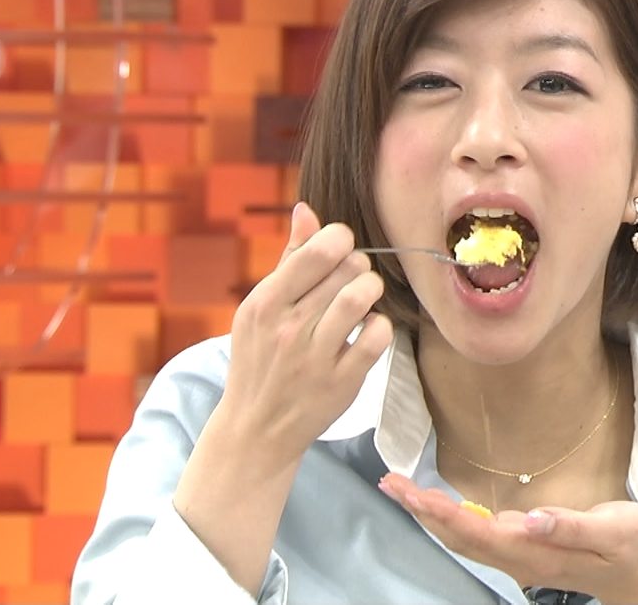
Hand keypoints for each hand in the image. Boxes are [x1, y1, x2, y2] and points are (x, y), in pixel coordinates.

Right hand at [218, 202, 393, 458]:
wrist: (257, 427)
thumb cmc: (260, 358)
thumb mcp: (260, 308)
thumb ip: (289, 259)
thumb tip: (307, 210)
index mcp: (264, 303)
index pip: (318, 250)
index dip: (340, 240)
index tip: (340, 250)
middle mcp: (287, 328)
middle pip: (346, 269)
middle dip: (357, 266)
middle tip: (353, 278)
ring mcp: (314, 357)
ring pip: (360, 298)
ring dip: (371, 289)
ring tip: (364, 297)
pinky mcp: (341, 382)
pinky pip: (377, 337)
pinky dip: (380, 326)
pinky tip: (368, 329)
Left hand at [378, 474, 637, 604]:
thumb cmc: (634, 544)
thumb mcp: (615, 530)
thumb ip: (571, 526)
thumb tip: (530, 518)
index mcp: (537, 553)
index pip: (479, 533)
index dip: (443, 513)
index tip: (413, 493)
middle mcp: (519, 559)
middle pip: (459, 537)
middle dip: (422, 511)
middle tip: (389, 483)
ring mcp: (519, 556)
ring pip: (463, 537)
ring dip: (428, 514)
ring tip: (399, 489)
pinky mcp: (523, 548)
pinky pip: (475, 535)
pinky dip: (448, 516)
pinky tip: (434, 504)